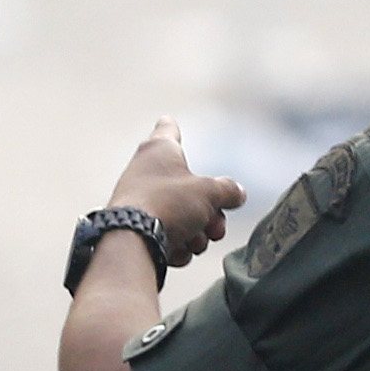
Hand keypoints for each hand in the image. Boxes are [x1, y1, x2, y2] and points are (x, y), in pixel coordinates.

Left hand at [107, 118, 246, 266]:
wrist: (132, 241)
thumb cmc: (168, 204)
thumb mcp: (210, 193)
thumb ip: (228, 191)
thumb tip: (237, 193)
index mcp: (159, 151)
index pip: (168, 130)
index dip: (172, 126)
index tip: (168, 119)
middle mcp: (147, 172)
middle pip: (190, 188)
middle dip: (210, 212)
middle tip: (215, 225)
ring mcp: (142, 201)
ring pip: (183, 215)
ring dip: (198, 232)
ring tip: (196, 240)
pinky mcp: (138, 227)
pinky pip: (169, 234)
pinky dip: (178, 244)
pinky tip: (178, 250)